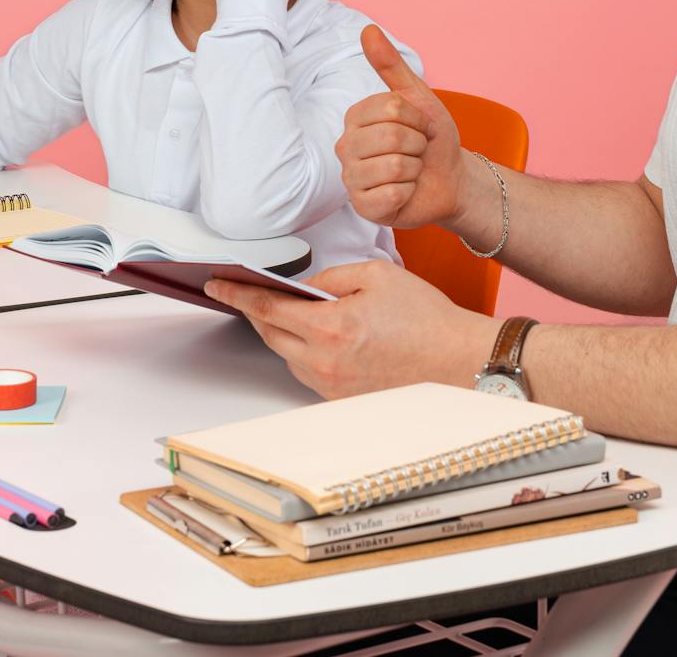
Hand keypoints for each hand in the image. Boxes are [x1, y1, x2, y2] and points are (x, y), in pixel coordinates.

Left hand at [206, 262, 496, 398]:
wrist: (459, 361)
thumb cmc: (426, 318)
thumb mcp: (376, 275)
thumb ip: (330, 278)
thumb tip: (300, 287)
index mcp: (330, 328)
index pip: (266, 308)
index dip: (236, 293)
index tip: (217, 284)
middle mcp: (325, 363)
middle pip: (269, 334)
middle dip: (256, 311)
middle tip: (248, 292)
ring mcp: (332, 386)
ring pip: (286, 355)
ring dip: (282, 333)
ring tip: (291, 312)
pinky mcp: (341, 399)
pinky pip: (307, 372)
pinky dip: (304, 352)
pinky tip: (319, 337)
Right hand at [336, 24, 468, 229]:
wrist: (450, 178)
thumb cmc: (431, 139)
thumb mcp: (418, 98)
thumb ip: (391, 65)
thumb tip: (368, 30)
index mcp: (356, 117)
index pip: (391, 109)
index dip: (417, 119)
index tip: (419, 126)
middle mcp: (346, 146)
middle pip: (392, 137)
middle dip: (418, 144)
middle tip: (417, 150)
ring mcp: (351, 178)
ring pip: (393, 166)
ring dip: (415, 169)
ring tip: (411, 170)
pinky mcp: (362, 207)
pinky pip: (392, 194)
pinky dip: (410, 192)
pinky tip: (406, 191)